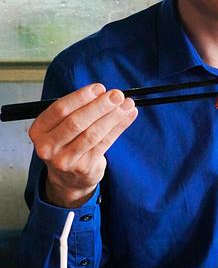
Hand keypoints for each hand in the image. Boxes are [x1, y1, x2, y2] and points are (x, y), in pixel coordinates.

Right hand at [29, 83, 137, 207]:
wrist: (68, 179)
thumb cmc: (66, 144)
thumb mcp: (60, 127)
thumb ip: (76, 110)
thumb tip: (102, 92)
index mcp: (40, 131)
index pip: (60, 110)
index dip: (81, 97)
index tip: (99, 88)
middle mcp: (49, 147)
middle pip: (76, 123)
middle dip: (99, 106)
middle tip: (116, 95)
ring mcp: (66, 160)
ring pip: (93, 134)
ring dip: (113, 117)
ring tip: (127, 104)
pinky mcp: (84, 167)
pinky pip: (105, 143)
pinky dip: (119, 127)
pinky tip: (128, 116)